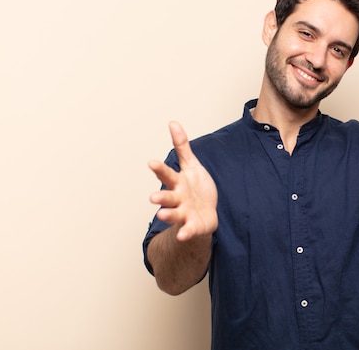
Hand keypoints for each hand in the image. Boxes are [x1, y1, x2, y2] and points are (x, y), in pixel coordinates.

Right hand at [148, 122, 218, 241]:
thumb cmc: (196, 189)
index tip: (151, 163)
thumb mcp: (191, 165)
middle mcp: (178, 199)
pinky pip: (188, 230)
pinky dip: (185, 233)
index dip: (160, 169)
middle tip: (152, 197)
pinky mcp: (194, 225)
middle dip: (160, 197)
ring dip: (168, 215)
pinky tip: (182, 235)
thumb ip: (182, 147)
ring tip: (161, 215)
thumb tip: (173, 123)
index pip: (167, 174)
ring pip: (174, 214)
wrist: (206, 214)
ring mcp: (185, 213)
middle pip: (168, 197)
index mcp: (178, 183)